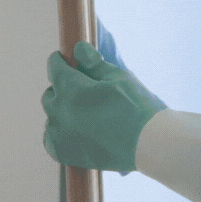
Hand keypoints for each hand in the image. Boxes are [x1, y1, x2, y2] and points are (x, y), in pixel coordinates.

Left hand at [42, 41, 165, 171]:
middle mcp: (60, 111)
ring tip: (84, 114)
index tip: (63, 60)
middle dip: (63, 89)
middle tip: (82, 91)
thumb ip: (93, 63)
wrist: (149, 143)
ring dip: (63, 112)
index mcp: (72, 89)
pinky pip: (51, 138)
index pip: (54, 68)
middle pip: (51, 94)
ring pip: (52, 116)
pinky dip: (60, 133)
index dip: (59, 61)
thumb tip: (78, 48)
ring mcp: (59, 134)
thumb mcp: (118, 77)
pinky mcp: (63, 153)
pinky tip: (77, 131)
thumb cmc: (136, 107)